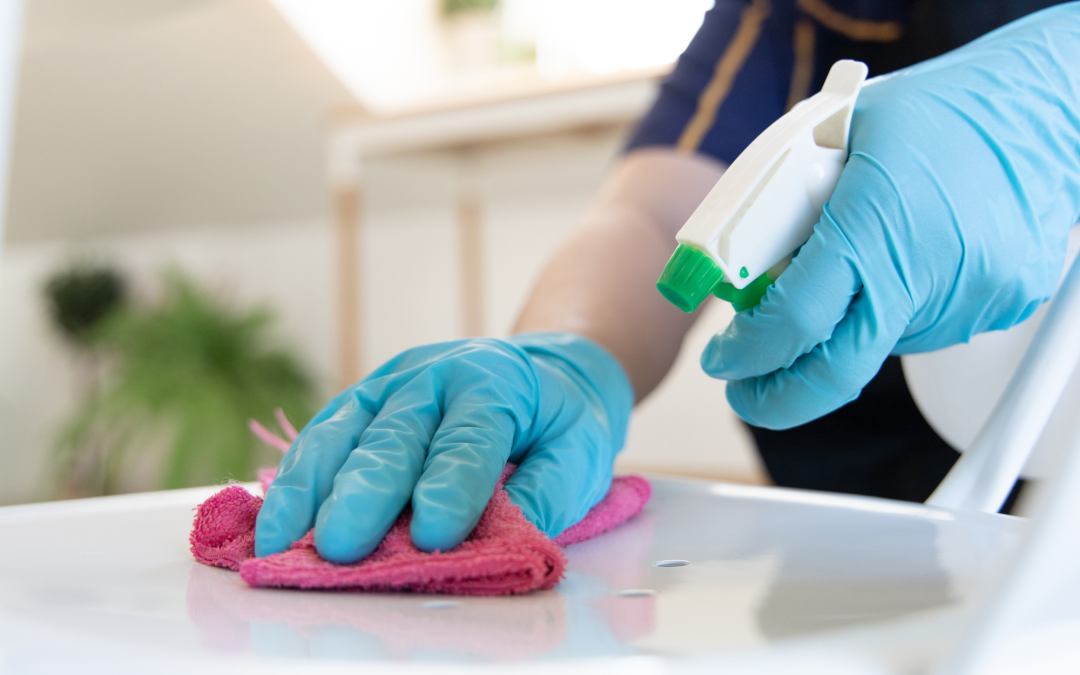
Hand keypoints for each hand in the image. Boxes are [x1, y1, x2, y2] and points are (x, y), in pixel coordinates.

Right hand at [253, 333, 631, 562]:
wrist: (538, 372)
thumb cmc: (557, 420)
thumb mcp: (580, 450)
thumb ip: (550, 491)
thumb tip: (513, 537)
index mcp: (493, 383)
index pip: (469, 439)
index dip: (452, 487)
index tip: (436, 536)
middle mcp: (431, 376)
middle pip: (394, 436)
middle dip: (366, 494)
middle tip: (343, 546)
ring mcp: (387, 386)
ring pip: (342, 432)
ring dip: (310, 489)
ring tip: (283, 540)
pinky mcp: (359, 404)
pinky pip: (320, 438)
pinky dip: (295, 479)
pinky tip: (275, 519)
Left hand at [702, 5, 1079, 428]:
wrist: (1046, 108)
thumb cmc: (934, 110)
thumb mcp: (831, 136)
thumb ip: (781, 206)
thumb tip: (738, 270)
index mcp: (874, 224)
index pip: (795, 322)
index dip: (746, 355)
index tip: (723, 360)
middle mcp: (925, 273)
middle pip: (835, 374)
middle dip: (778, 398)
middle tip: (747, 390)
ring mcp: (967, 297)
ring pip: (877, 346)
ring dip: (844, 330)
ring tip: (853, 265)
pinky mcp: (998, 308)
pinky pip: (922, 329)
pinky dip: (893, 311)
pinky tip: (903, 260)